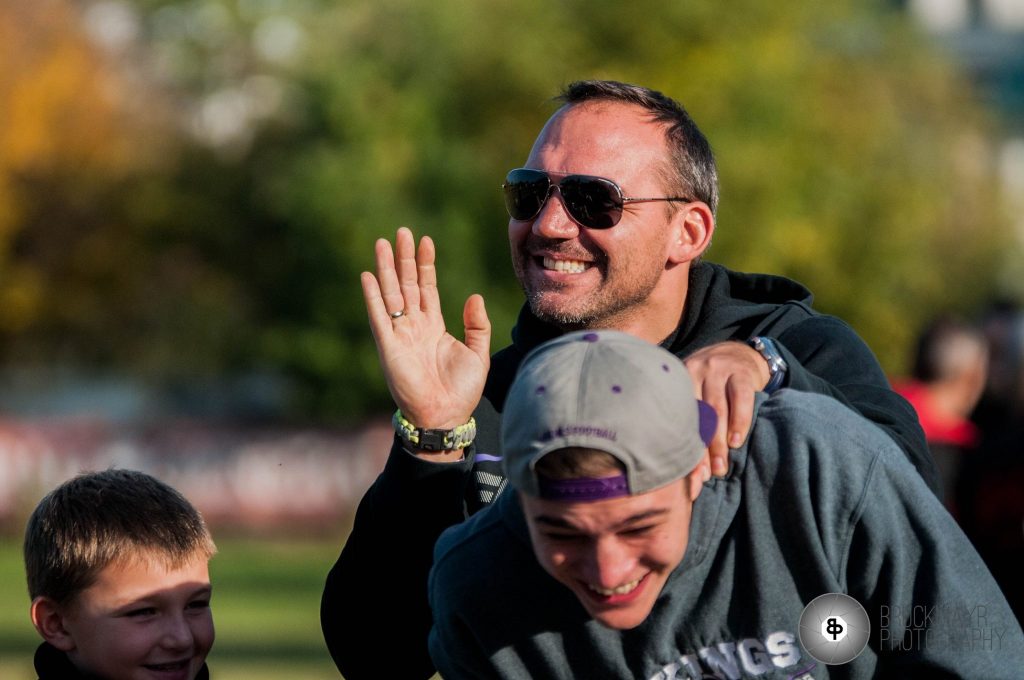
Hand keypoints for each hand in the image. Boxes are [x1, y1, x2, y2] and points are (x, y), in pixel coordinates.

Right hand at [361, 227, 490, 456]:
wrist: (446, 416)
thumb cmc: (462, 390)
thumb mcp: (478, 353)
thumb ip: (477, 325)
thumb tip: (474, 296)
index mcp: (433, 325)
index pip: (427, 287)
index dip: (426, 264)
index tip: (425, 240)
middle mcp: (414, 326)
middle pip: (407, 284)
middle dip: (404, 258)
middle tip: (401, 232)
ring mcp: (400, 334)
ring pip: (391, 294)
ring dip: (386, 269)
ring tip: (382, 243)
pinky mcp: (389, 346)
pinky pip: (379, 316)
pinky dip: (373, 296)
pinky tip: (368, 276)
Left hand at [683, 341, 770, 476]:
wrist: (739, 352)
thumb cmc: (711, 381)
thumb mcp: (694, 387)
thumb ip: (688, 413)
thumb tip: (680, 460)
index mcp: (679, 377)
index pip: (679, 415)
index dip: (682, 446)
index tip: (685, 473)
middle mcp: (696, 370)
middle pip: (697, 415)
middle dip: (700, 449)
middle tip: (704, 475)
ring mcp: (720, 369)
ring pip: (717, 409)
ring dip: (719, 442)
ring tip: (721, 466)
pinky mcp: (742, 372)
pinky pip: (741, 399)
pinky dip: (739, 422)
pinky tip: (736, 441)